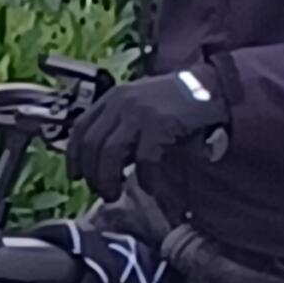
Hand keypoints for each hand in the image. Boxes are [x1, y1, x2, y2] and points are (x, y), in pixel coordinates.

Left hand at [65, 65, 233, 194]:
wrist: (210, 88)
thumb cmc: (174, 103)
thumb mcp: (139, 107)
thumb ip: (119, 127)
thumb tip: (102, 163)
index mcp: (112, 98)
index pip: (80, 128)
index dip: (73, 155)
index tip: (75, 176)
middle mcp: (120, 102)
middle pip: (91, 145)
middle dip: (92, 174)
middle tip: (101, 192)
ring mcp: (139, 112)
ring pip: (110, 153)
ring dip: (109, 179)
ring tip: (115, 194)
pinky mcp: (160, 124)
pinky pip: (144, 159)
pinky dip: (144, 177)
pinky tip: (149, 186)